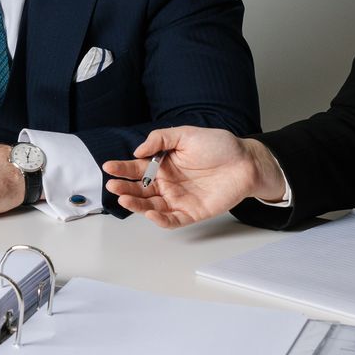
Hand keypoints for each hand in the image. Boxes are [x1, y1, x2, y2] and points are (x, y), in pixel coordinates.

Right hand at [101, 127, 282, 227]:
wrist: (245, 162)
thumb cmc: (219, 146)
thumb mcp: (186, 134)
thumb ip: (160, 140)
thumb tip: (138, 151)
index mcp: (163, 165)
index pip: (137, 169)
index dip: (122, 169)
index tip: (108, 167)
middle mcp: (168, 184)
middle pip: (140, 190)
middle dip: (124, 188)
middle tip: (113, 185)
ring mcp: (179, 199)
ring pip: (151, 207)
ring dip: (137, 204)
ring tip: (125, 198)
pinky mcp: (192, 212)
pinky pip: (172, 220)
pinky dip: (159, 220)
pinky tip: (149, 214)